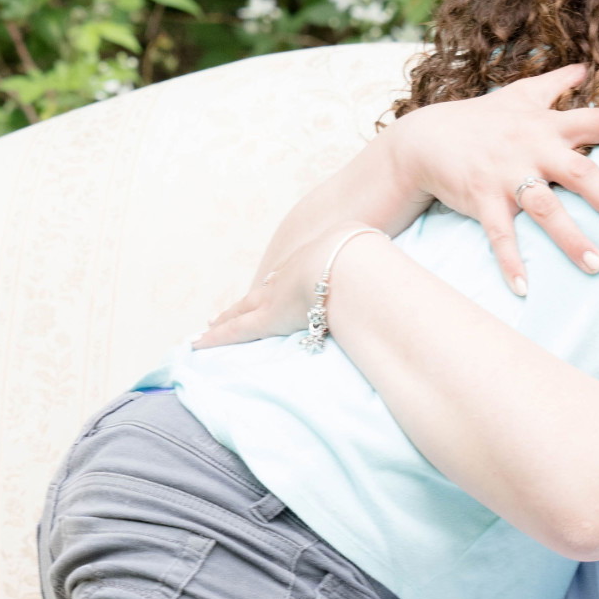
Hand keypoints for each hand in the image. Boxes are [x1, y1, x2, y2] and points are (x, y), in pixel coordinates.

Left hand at [193, 223, 377, 348]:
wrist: (349, 258)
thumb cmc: (369, 255)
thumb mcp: (376, 254)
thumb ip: (383, 271)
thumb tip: (401, 283)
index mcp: (318, 256)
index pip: (295, 274)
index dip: (282, 282)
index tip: (274, 285)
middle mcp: (291, 273)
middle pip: (263, 290)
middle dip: (248, 301)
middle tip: (228, 310)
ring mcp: (276, 294)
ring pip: (244, 309)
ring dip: (227, 317)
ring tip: (211, 324)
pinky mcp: (267, 317)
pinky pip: (236, 329)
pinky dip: (216, 338)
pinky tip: (197, 344)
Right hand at [388, 64, 598, 294]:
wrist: (423, 138)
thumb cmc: (480, 119)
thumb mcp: (519, 95)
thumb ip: (555, 83)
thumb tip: (585, 66)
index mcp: (547, 124)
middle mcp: (532, 148)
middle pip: (580, 172)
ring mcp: (506, 175)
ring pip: (545, 208)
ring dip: (570, 239)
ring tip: (597, 267)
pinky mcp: (480, 199)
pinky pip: (499, 234)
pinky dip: (511, 262)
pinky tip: (524, 289)